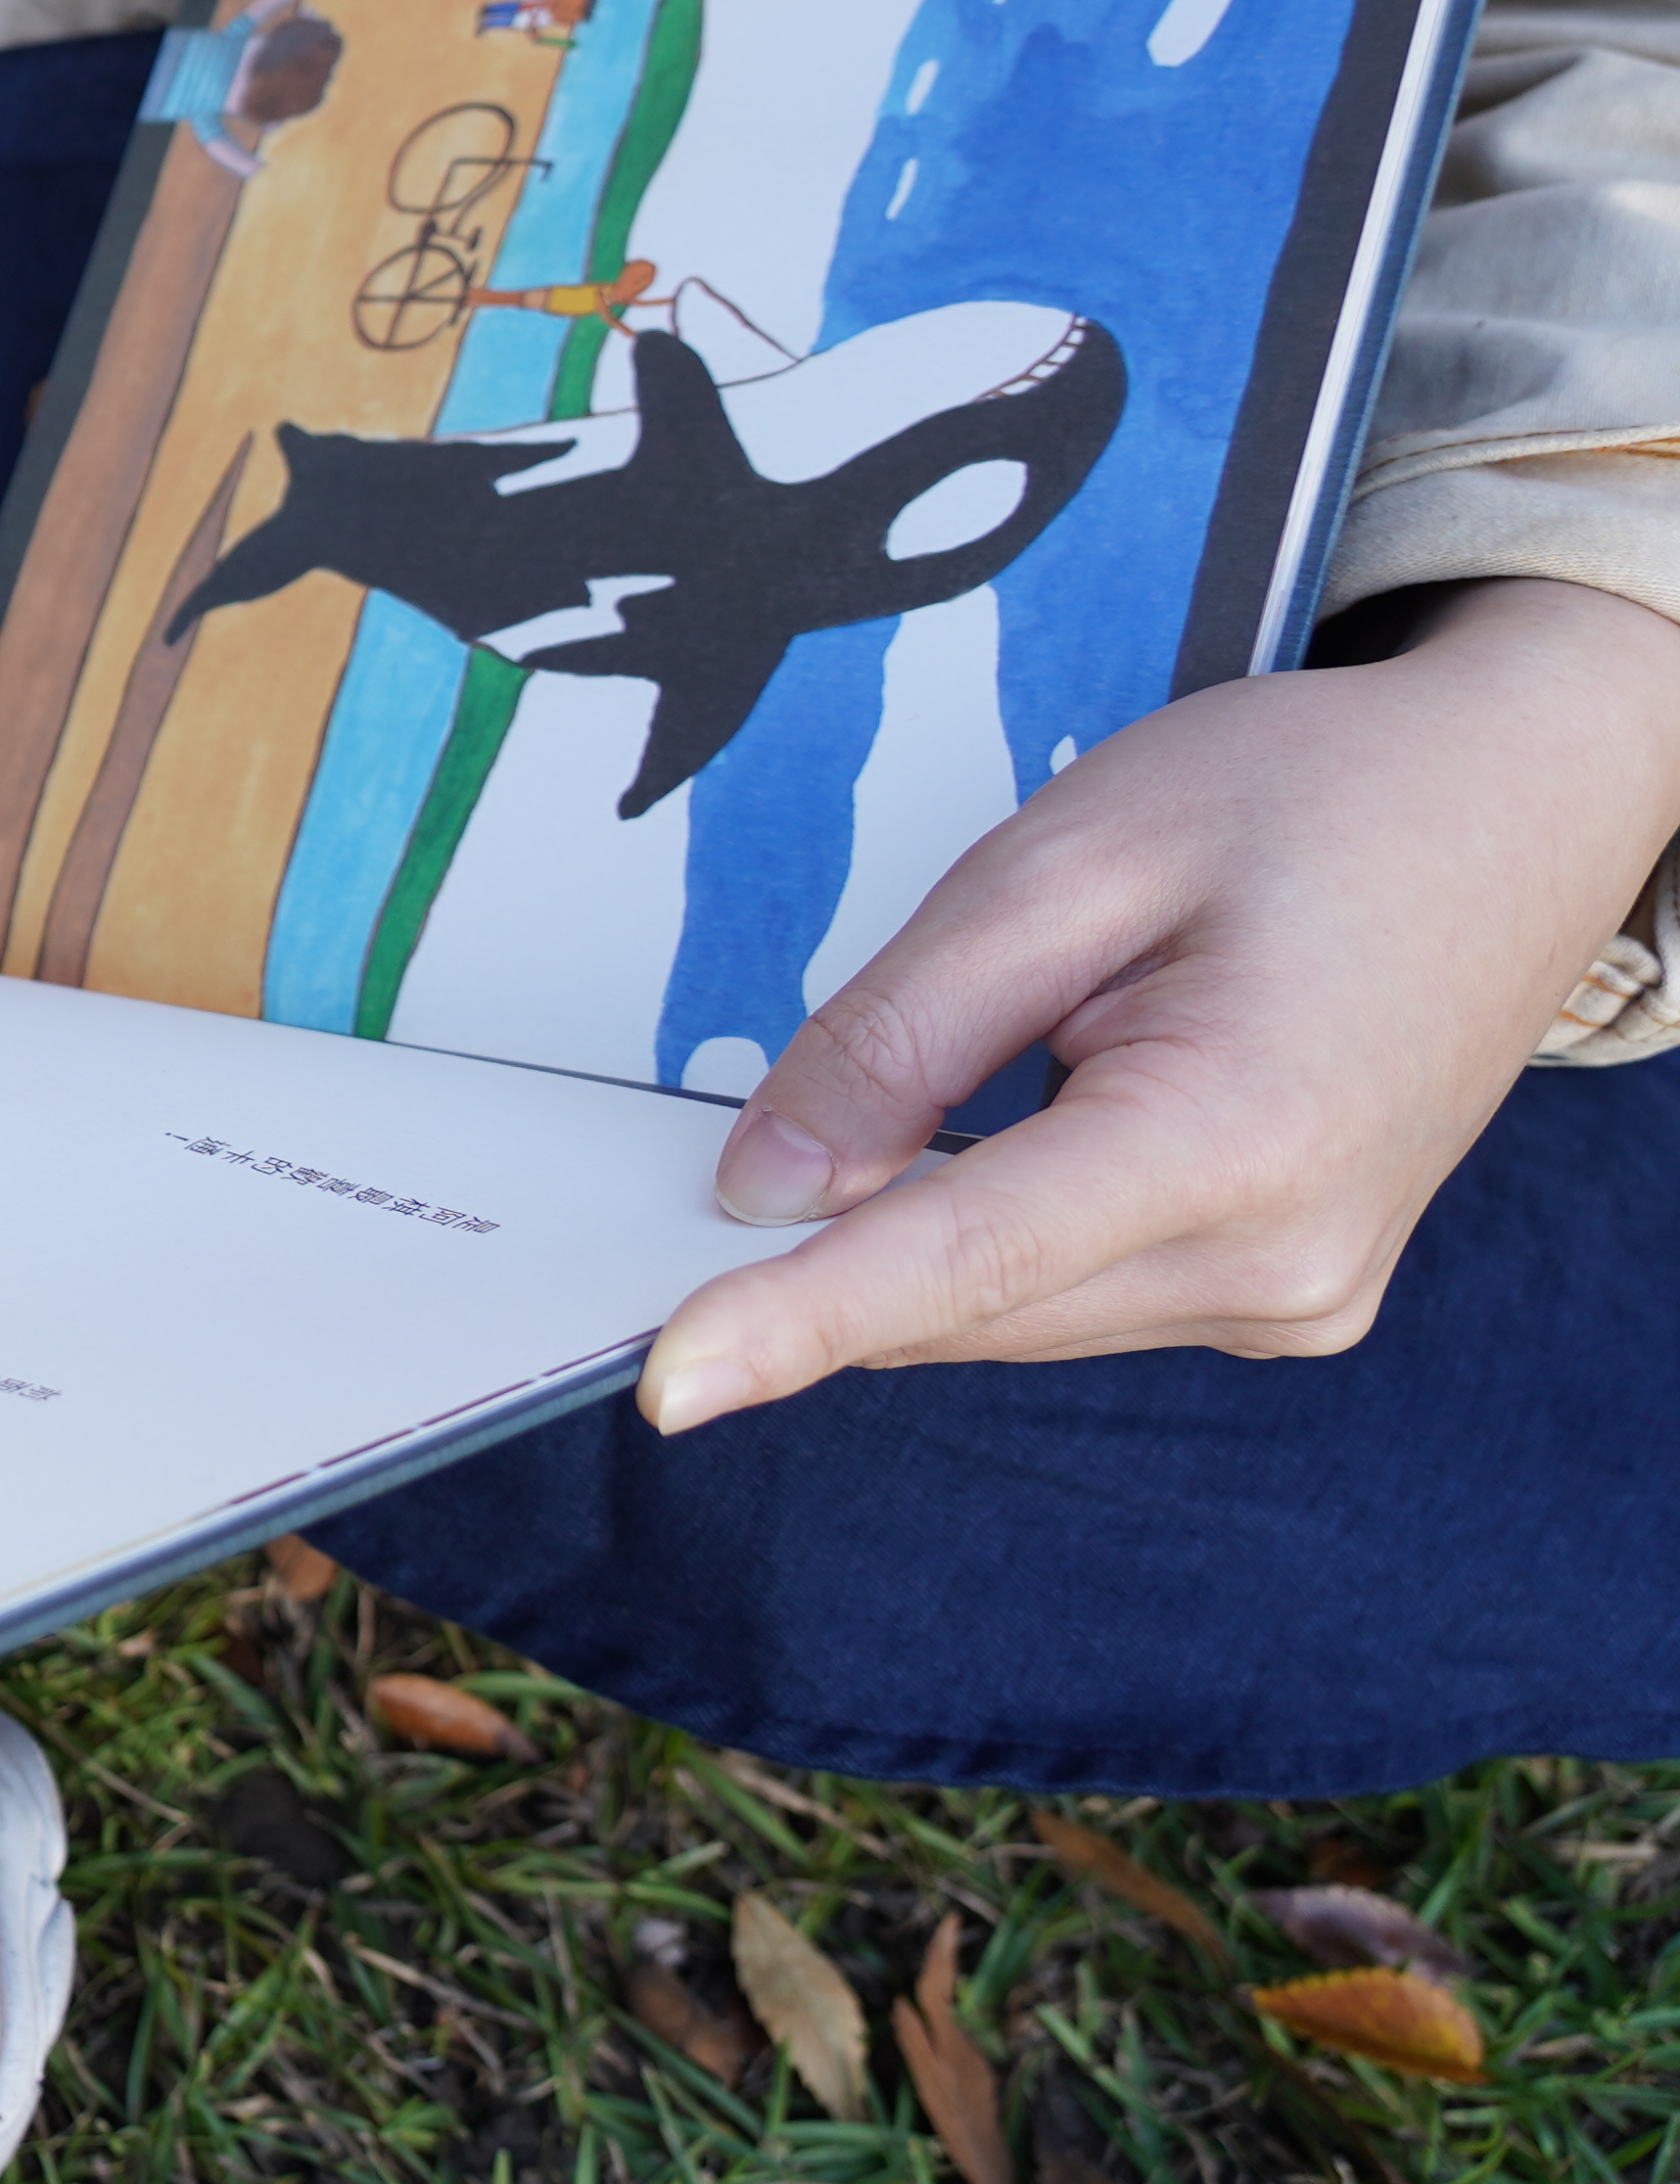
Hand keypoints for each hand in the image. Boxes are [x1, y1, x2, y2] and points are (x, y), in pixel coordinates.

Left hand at [641, 580, 1679, 1432]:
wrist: (1518, 809)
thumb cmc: (1312, 798)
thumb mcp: (1070, 861)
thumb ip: (908, 1027)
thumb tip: (764, 1181)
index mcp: (1240, 1143)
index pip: (962, 1262)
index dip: (797, 1321)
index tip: (666, 1386)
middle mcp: (1281, 1263)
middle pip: (968, 1298)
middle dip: (816, 1260)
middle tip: (665, 1189)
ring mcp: (1296, 1298)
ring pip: (1008, 1307)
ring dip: (903, 1242)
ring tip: (879, 1106)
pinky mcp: (1285, 1294)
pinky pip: (1070, 1289)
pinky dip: (985, 1236)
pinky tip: (974, 1137)